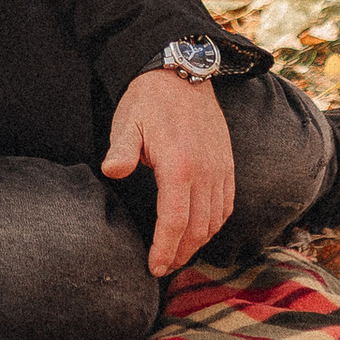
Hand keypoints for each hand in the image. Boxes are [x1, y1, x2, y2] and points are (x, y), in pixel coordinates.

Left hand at [103, 67, 233, 277]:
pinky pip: (227, 203)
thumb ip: (122, 150)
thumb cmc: (148, 100)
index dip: (165, 249)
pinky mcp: (227, 163)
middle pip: (197, 228)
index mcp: (179, 165)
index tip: (154, 267)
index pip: (175, 221)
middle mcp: (205, 171)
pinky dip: (215, 224)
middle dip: (180, 253)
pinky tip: (200, 231)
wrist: (182, 72)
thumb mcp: (128, 122)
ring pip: (215, 220)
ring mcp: (220, 168)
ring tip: (178, 254)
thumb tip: (112, 171)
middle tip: (163, 268)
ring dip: (198, 243)